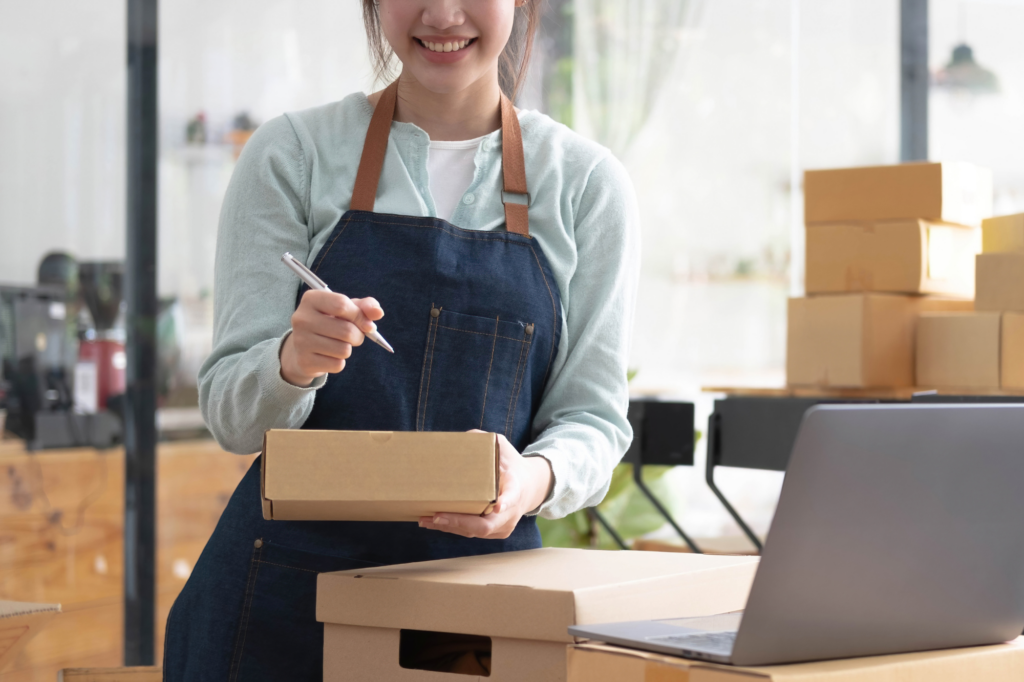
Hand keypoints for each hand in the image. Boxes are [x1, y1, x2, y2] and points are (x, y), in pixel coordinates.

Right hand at [280, 290, 383, 386]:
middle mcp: (302, 318)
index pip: (342, 305)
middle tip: (352, 336)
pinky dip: (339, 362)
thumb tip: (378, 312)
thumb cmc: (330, 322)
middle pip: (346, 330)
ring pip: (344, 350)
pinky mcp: (305, 361)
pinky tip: (329, 356)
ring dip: (348, 349)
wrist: (304, 347)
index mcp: (311, 299)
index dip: (360, 316)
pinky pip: (337, 365)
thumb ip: (365, 306)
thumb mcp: (346, 309)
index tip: (366, 324)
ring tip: (338, 344)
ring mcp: (301, 341)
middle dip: (358, 336)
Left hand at [418, 432, 552, 538]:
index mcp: (516, 488)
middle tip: (437, 516)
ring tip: (426, 520)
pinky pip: (473, 533)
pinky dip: (453, 528)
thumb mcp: (503, 447)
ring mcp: (504, 526)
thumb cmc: (511, 465)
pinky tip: (433, 523)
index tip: (497, 505)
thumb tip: (460, 438)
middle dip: (460, 522)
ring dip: (450, 527)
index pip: (512, 496)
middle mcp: (511, 512)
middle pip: (486, 525)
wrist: (530, 487)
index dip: (505, 502)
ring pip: (476, 532)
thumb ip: (484, 441)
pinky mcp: (496, 532)